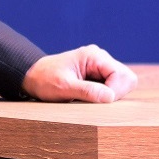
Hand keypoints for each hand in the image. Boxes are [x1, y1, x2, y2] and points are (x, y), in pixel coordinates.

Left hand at [22, 45, 137, 103]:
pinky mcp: (98, 75)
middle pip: (126, 78)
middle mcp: (100, 58)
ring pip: (122, 83)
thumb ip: (87, 91)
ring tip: (89, 98)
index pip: (121, 75)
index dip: (114, 92)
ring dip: (111, 95)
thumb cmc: (44, 79)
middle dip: (116, 93)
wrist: (32, 76)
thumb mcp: (63, 87)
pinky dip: (105, 95)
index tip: (98, 102)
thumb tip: (110, 97)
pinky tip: (89, 97)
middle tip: (96, 101)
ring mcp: (100, 66)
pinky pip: (113, 87)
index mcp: (94, 56)